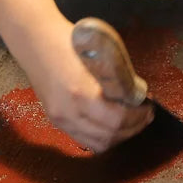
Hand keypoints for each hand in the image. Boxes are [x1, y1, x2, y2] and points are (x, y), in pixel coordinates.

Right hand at [19, 15, 153, 154]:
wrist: (35, 39)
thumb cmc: (69, 41)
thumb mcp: (100, 56)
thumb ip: (119, 80)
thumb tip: (138, 96)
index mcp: (81, 93)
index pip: (117, 120)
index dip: (138, 117)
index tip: (148, 108)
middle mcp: (68, 112)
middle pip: (109, 136)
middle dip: (132, 128)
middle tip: (144, 116)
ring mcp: (60, 118)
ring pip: (97, 143)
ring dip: (118, 136)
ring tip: (130, 122)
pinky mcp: (55, 120)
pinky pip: (83, 139)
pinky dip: (101, 136)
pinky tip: (111, 125)